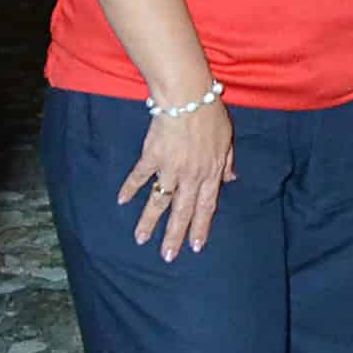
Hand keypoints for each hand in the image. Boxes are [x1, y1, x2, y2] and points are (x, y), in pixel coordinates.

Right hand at [120, 100, 233, 257]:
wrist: (188, 95)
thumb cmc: (210, 112)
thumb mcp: (227, 138)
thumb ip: (228, 161)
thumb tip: (231, 180)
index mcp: (211, 171)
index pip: (207, 206)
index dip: (201, 227)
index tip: (195, 246)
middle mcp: (191, 175)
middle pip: (182, 211)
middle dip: (174, 236)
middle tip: (167, 257)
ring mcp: (170, 167)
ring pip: (159, 201)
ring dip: (149, 222)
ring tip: (140, 239)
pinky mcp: (152, 156)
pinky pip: (139, 176)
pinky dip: (129, 189)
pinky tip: (122, 201)